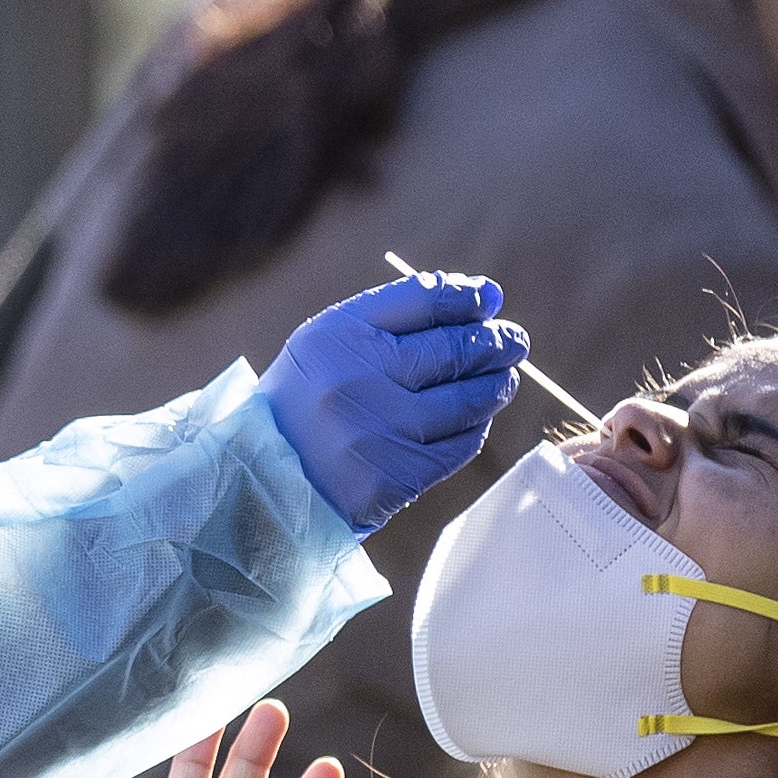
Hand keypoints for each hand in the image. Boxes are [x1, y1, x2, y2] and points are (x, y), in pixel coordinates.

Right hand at [258, 269, 526, 532]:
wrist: (264, 480)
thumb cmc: (310, 400)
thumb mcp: (332, 343)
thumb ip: (402, 314)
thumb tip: (487, 297)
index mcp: (338, 334)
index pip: (425, 299)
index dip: (468, 298)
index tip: (488, 300)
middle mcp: (356, 378)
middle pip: (453, 349)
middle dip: (495, 342)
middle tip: (513, 341)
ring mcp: (377, 431)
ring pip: (466, 400)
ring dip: (496, 385)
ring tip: (502, 378)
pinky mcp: (394, 477)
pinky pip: (460, 445)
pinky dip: (476, 428)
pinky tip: (473, 419)